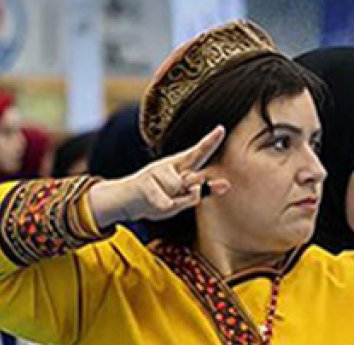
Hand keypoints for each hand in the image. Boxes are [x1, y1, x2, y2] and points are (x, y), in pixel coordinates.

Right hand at [88, 126, 230, 226]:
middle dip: (197, 176)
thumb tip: (228, 185)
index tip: (221, 129)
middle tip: (187, 183)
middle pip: (190, 168)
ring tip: (163, 200)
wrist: (125, 201)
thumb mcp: (184, 195)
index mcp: (180, 166)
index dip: (210, 142)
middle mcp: (169, 166)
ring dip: (177, 201)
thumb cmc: (157, 197)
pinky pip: (166, 201)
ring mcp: (156, 173)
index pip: (198, 153)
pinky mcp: (146, 185)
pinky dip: (166, 206)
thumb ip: (205, 190)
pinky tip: (159, 204)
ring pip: (180, 187)